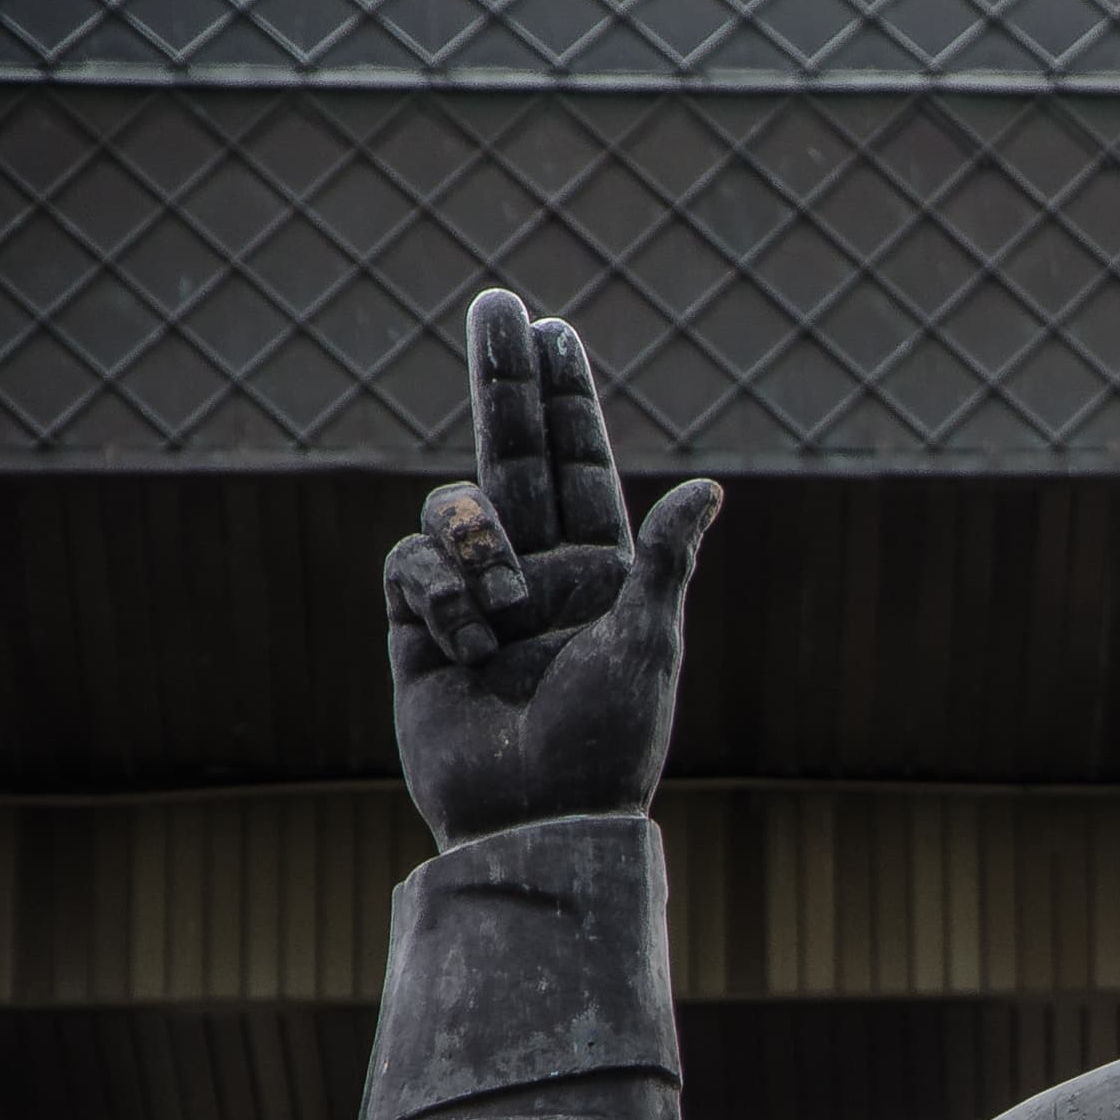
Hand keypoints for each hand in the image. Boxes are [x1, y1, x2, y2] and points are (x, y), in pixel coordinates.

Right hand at [384, 288, 719, 849]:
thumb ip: (665, 559)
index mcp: (601, 572)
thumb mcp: (647, 642)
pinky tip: (466, 644)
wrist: (533, 815)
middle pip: (513, 452)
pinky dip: (436, 593)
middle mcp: (536, 573)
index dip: (564, 400)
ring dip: (473, 543)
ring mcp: (472, 596)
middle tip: (494, 304)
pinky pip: (408, 563)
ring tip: (504, 614)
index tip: (552, 331)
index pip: (579, 465)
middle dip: (505, 380)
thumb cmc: (606, 739)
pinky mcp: (415, 627)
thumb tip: (711, 490)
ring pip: (451, 510)